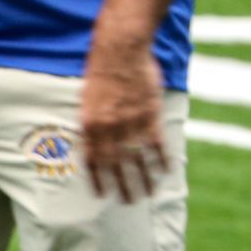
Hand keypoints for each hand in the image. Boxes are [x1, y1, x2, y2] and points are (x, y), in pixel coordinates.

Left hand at [80, 40, 166, 202]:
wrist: (119, 48)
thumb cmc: (99, 67)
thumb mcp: (86, 95)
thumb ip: (92, 118)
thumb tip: (92, 136)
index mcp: (89, 121)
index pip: (92, 158)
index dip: (97, 178)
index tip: (101, 194)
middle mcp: (109, 126)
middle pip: (115, 164)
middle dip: (121, 185)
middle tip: (127, 202)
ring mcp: (131, 121)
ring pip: (137, 158)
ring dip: (143, 178)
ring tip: (146, 194)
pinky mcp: (149, 114)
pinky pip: (156, 143)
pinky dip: (161, 159)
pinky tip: (165, 171)